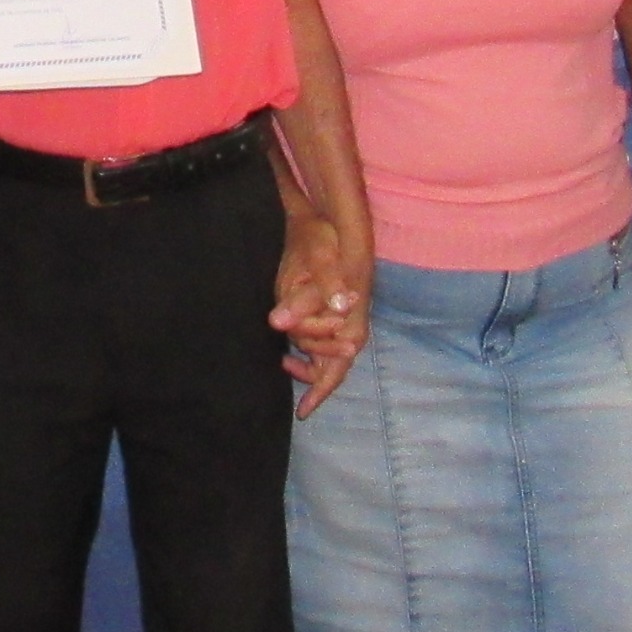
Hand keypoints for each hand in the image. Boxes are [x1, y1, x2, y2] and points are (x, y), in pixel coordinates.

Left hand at [268, 215, 370, 416]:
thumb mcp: (318, 266)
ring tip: (286, 365)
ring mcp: (344, 317)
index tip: (303, 411)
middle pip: (334, 366)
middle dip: (314, 383)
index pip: (337, 367)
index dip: (319, 391)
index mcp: (351, 319)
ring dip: (309, 365)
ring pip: (328, 354)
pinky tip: (291, 350)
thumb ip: (304, 298)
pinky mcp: (334, 309)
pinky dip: (308, 349)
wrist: (335, 219)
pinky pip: (323, 339)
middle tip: (298, 404)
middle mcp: (351, 323)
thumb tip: (280, 323)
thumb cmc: (329, 242)